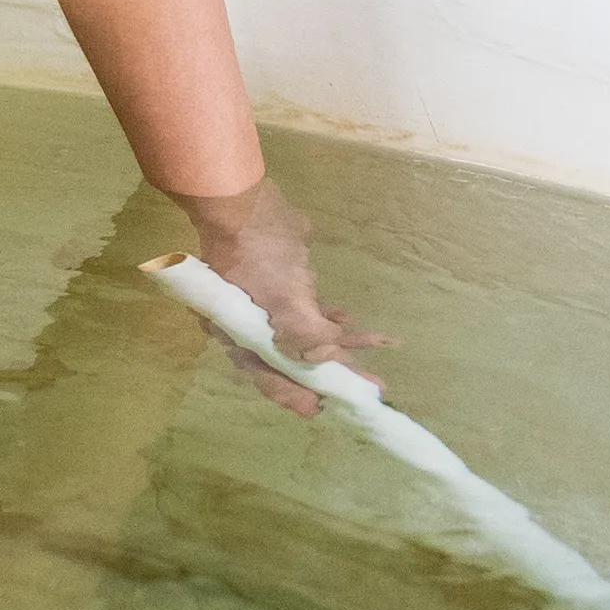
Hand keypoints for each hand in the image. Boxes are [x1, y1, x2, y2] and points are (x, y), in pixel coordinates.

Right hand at [177, 176, 386, 417]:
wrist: (246, 202)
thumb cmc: (258, 255)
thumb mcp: (283, 296)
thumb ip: (306, 332)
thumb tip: (328, 359)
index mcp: (240, 337)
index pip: (268, 376)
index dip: (296, 394)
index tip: (323, 408)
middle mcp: (250, 329)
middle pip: (290, 362)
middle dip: (328, 375)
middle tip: (366, 388)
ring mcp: (266, 308)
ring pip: (303, 339)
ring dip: (334, 349)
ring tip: (370, 362)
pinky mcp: (283, 286)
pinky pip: (309, 314)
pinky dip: (328, 322)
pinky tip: (350, 323)